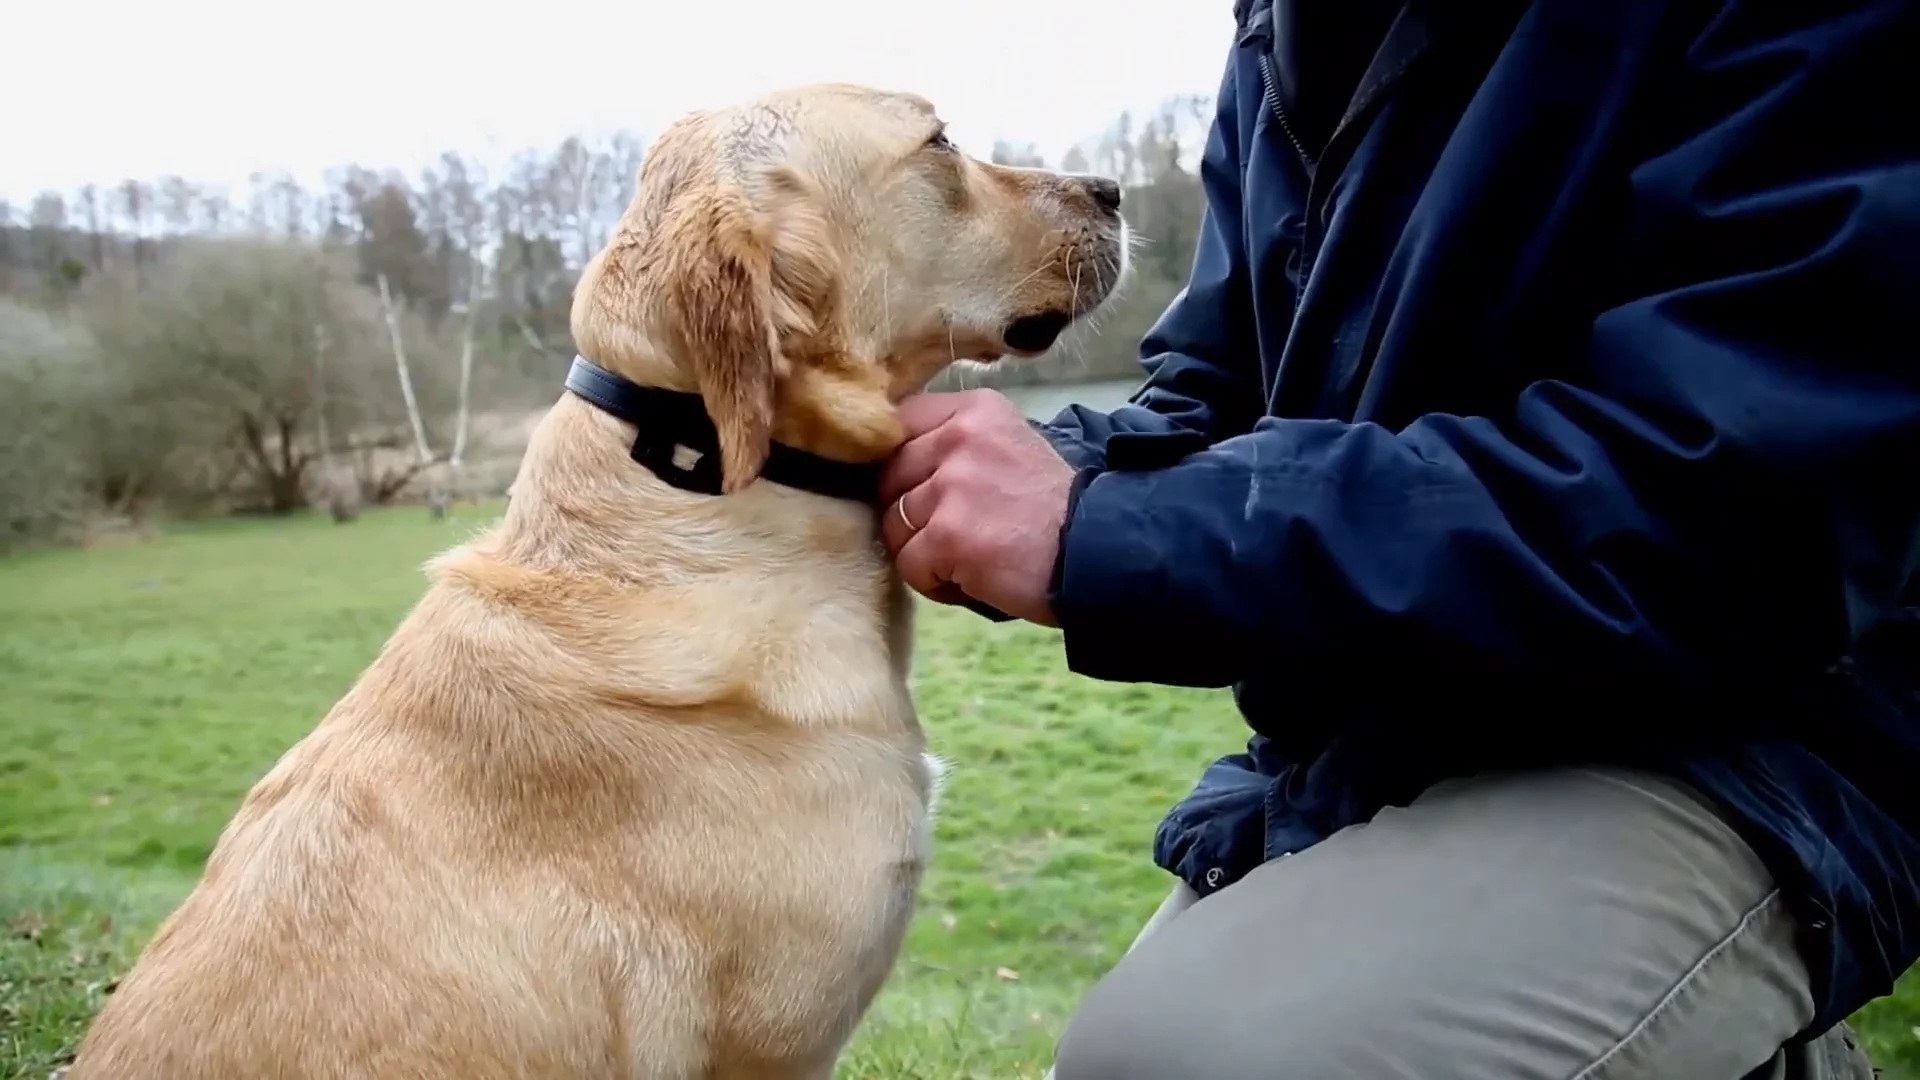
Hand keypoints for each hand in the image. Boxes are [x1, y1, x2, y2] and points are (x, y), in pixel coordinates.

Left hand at [880, 390, 1074, 625]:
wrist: (1102, 553)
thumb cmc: (1054, 511)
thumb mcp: (1009, 448)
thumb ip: (957, 445)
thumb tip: (892, 463)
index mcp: (975, 410)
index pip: (900, 424)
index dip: (902, 465)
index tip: (925, 489)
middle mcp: (960, 437)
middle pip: (890, 477)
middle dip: (912, 512)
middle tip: (957, 533)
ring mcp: (953, 486)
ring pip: (894, 524)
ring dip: (923, 551)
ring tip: (969, 559)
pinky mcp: (949, 535)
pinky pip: (909, 565)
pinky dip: (936, 582)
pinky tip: (973, 579)